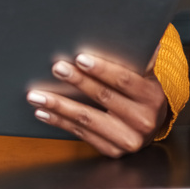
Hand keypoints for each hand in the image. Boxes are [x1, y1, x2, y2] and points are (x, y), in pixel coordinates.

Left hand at [26, 50, 169, 157]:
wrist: (152, 127)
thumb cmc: (144, 95)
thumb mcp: (147, 77)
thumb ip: (139, 60)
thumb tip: (132, 37)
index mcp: (152, 97)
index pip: (124, 80)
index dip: (101, 69)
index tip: (79, 58)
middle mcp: (143, 120)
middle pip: (103, 97)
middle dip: (77, 81)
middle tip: (57, 68)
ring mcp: (127, 139)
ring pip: (87, 119)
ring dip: (59, 106)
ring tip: (37, 95)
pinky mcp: (112, 151)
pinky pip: (81, 134)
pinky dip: (60, 122)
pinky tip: (44, 112)